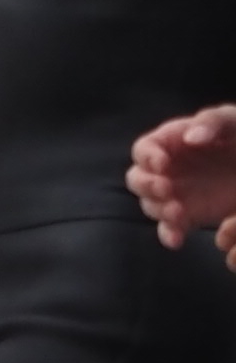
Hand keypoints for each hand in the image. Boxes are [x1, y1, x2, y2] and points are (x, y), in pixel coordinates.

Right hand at [137, 107, 235, 252]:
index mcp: (169, 142)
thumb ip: (211, 122)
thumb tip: (190, 137)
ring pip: (150, 204)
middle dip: (147, 186)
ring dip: (158, 210)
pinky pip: (169, 228)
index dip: (147, 157)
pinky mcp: (187, 215)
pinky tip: (177, 241)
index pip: (143, 149)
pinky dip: (169, 235)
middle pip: (137, 179)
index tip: (162, 164)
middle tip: (167, 189)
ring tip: (179, 212)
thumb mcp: (231, 121)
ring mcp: (174, 193)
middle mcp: (165, 170)